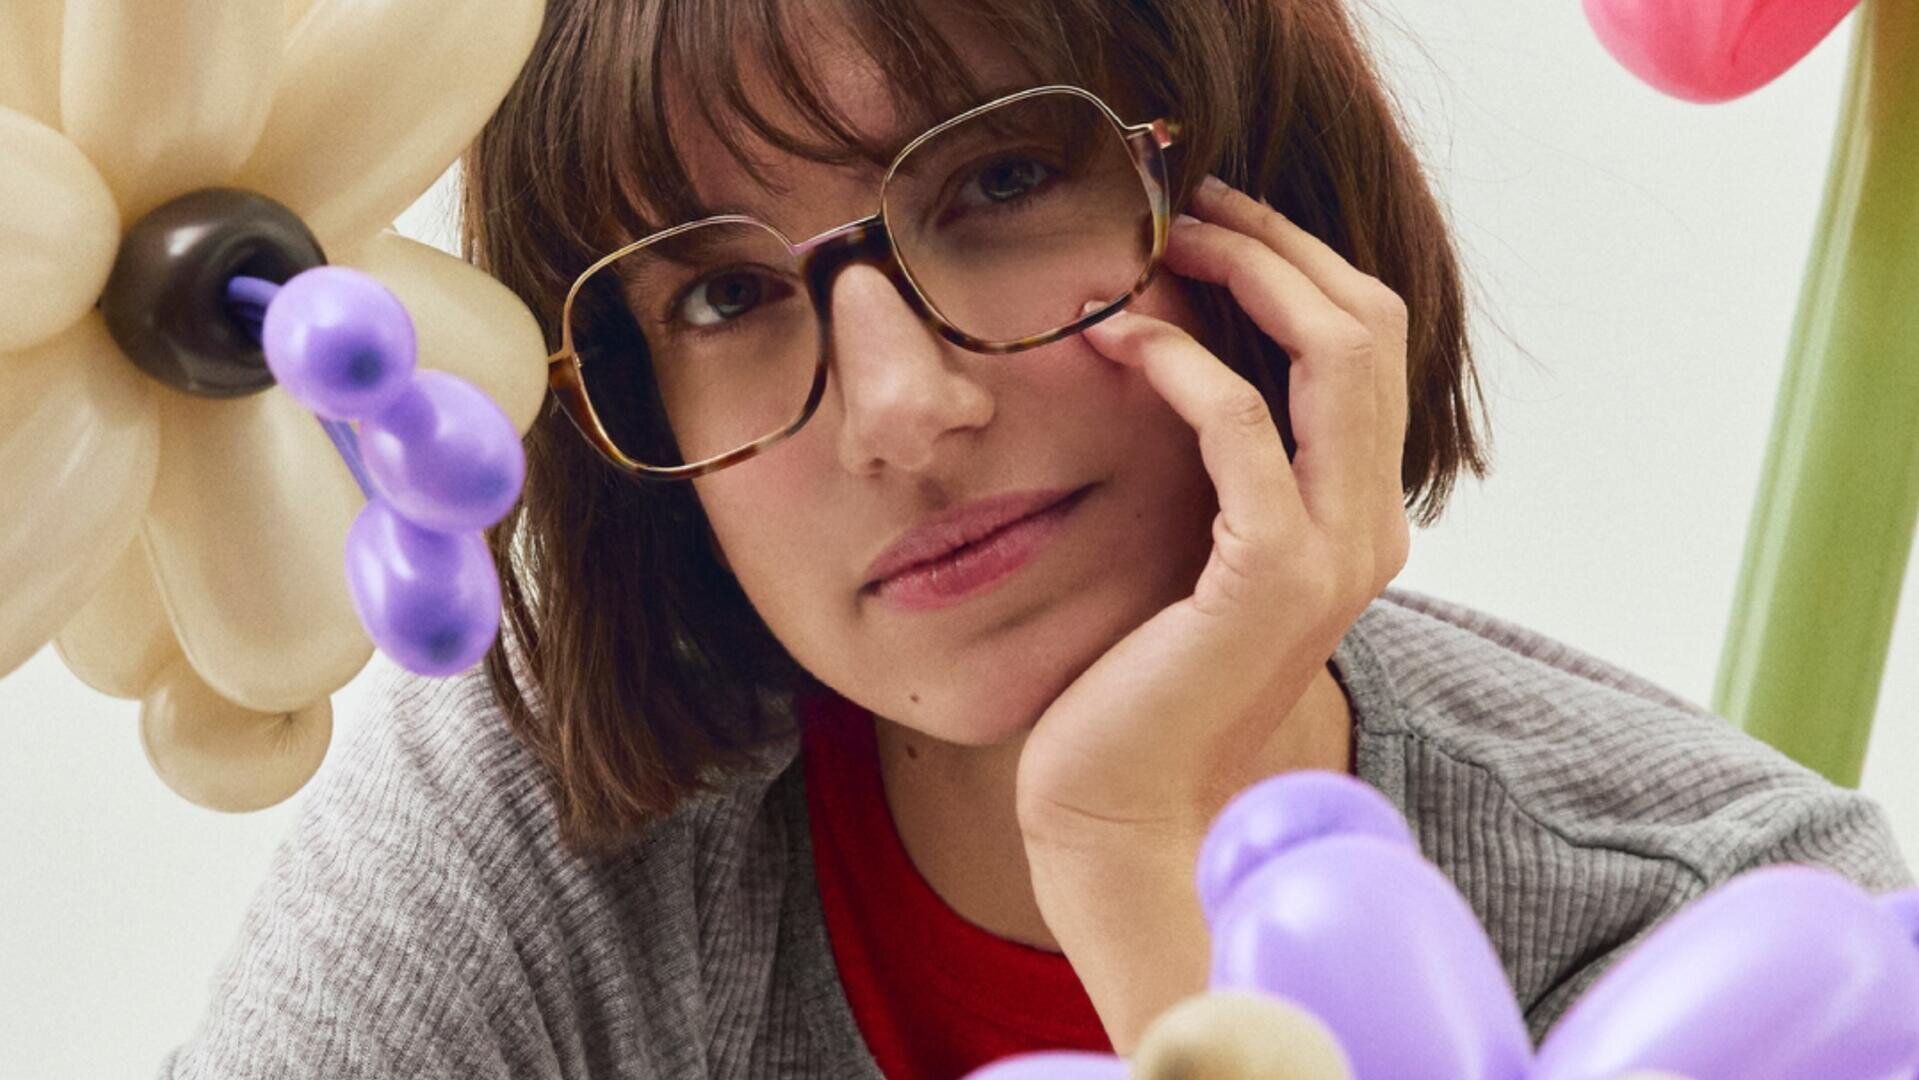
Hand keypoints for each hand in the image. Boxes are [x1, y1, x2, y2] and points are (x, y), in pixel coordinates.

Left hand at [1014, 174, 1411, 849]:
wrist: (1125, 809)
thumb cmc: (1141, 678)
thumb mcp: (1194, 549)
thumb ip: (1221, 464)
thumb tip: (1182, 347)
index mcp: (1357, 515)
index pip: (1367, 347)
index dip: (1298, 263)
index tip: (1213, 218)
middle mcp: (1370, 526)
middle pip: (1368, 326)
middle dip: (1277, 244)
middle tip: (1184, 206)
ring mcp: (1333, 552)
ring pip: (1335, 354)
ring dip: (1242, 277)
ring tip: (1153, 247)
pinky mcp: (1270, 577)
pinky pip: (1243, 428)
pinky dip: (1184, 364)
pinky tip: (1119, 343)